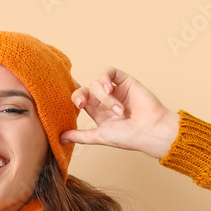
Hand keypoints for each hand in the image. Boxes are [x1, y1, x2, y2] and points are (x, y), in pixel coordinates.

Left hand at [59, 67, 179, 160]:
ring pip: (97, 84)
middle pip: (85, 90)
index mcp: (98, 112)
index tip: (75, 104)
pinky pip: (109, 72)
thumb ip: (80, 136)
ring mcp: (115, 90)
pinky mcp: (125, 81)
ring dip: (106, 98)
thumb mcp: (99, 136)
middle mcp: (105, 100)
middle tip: (82, 104)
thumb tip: (60, 138)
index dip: (74, 98)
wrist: (150, 130)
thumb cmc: (128, 137)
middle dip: (81, 96)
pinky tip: (109, 88)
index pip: (80, 100)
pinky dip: (105, 78)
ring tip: (119, 111)